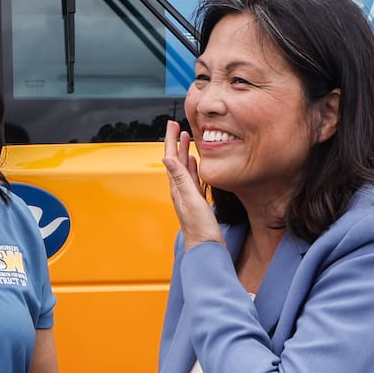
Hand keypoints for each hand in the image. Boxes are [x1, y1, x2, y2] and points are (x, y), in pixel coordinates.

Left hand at [163, 120, 222, 249]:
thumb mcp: (191, 199)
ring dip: (184, 151)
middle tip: (176, 126)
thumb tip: (166, 157)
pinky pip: (193, 177)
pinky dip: (193, 166)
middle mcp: (180, 189)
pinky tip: (194, 162)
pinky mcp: (196, 199)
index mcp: (177, 187)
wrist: (206, 247)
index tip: (172, 125)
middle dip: (176, 141)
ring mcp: (188, 194)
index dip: (171, 140)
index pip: (171, 158)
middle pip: (176, 159)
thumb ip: (181, 178)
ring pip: (184, 167)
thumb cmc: (200, 228)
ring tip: (185, 138)